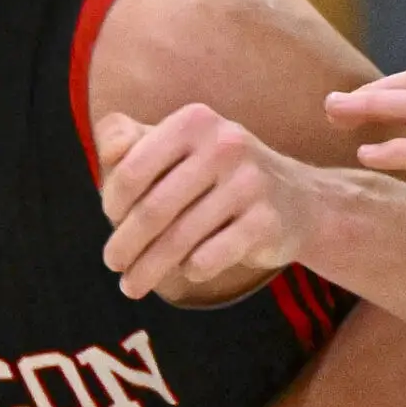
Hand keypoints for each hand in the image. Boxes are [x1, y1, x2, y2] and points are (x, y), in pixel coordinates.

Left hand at [97, 107, 315, 300]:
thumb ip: (130, 140)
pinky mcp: (267, 222)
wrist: (296, 200)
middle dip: (124, 244)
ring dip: (148, 269)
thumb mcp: (176, 145)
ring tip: (132, 285)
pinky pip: (210, 257)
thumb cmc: (217, 174)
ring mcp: (249, 183)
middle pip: (152, 209)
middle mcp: (224, 145)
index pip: (132, 169)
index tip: (112, 221)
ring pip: (179, 239)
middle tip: (113, 264)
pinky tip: (187, 273)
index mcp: (194, 121)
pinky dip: (192, 271)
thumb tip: (109, 153)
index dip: (112, 202)